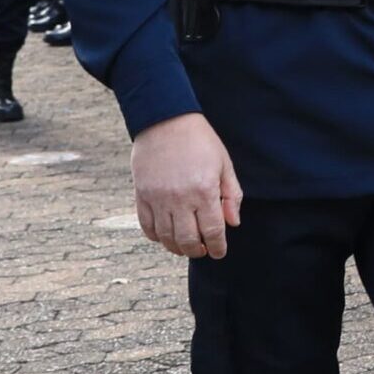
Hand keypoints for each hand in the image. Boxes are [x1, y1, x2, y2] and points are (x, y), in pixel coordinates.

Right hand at [131, 113, 242, 258]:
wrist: (165, 121)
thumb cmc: (200, 142)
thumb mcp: (224, 165)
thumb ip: (231, 195)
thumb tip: (232, 224)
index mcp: (204, 191)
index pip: (212, 231)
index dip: (217, 247)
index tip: (219, 252)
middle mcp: (180, 199)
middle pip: (187, 240)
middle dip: (197, 251)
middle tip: (203, 251)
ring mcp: (157, 198)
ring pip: (166, 237)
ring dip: (176, 247)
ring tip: (185, 246)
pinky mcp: (141, 195)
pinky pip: (146, 226)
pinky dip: (156, 236)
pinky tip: (165, 236)